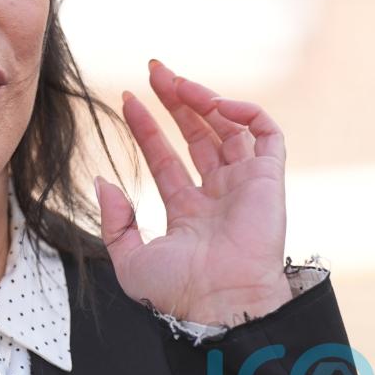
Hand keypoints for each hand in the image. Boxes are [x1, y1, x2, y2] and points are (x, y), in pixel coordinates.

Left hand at [93, 59, 292, 325]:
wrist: (218, 303)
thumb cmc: (177, 292)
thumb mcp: (129, 258)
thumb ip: (115, 220)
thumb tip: (104, 181)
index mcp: (189, 212)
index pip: (166, 158)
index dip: (147, 127)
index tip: (127, 100)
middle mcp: (219, 194)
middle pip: (198, 134)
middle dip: (176, 101)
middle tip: (154, 71)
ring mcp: (245, 185)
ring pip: (228, 127)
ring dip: (203, 99)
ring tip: (177, 81)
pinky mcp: (270, 179)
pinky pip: (266, 134)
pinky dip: (245, 110)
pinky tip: (215, 103)